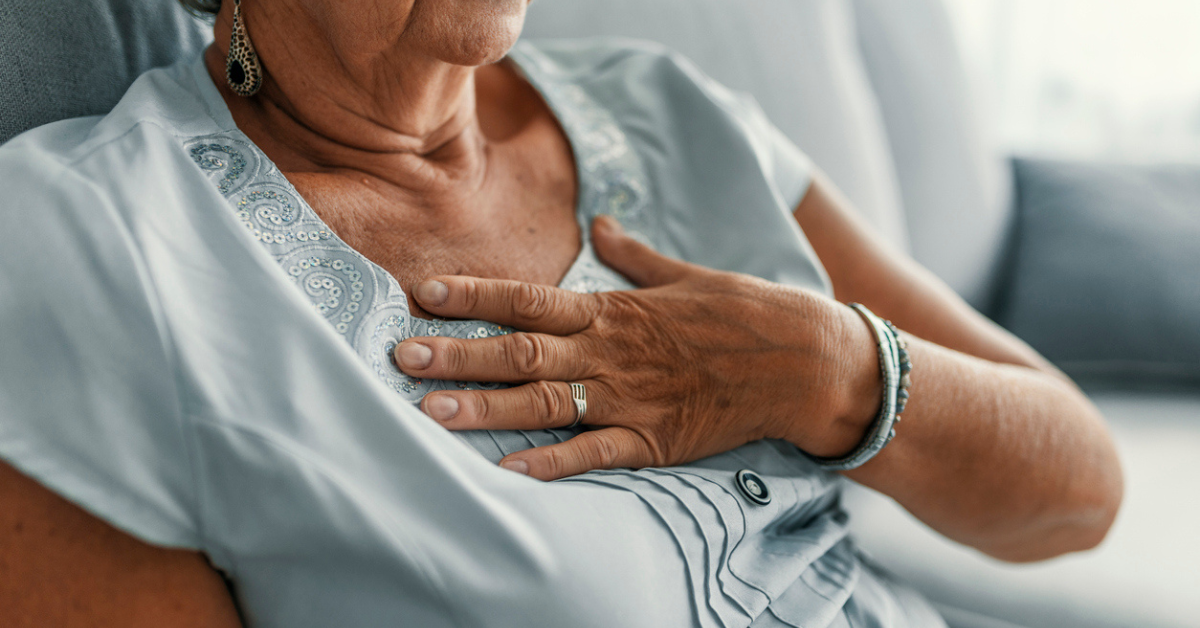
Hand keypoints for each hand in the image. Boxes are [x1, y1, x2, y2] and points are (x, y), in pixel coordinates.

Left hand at [394, 216, 880, 479]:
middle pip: (521, 351)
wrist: (802, 361)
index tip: (424, 293)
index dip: (474, 295)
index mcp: (613, 309)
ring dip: (486, 408)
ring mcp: (630, 398)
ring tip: (432, 411)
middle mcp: (611, 352)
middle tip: (403, 357)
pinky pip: (593, 455)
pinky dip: (550, 465)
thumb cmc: (743, 312)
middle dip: (459, 354)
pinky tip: (506, 472)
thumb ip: (634, 255)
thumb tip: (603, 222)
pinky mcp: (653, 440)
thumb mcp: (684, 273)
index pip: (529, 297)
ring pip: (545, 403)